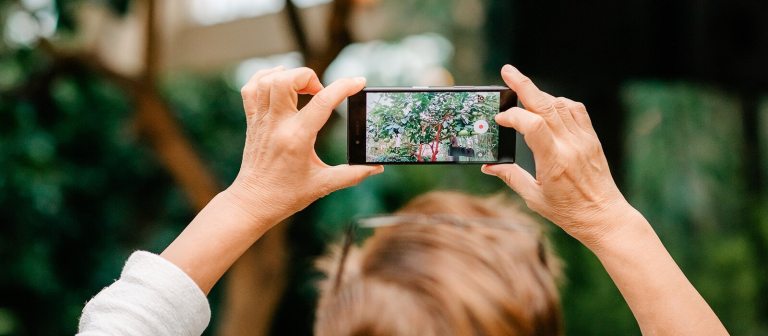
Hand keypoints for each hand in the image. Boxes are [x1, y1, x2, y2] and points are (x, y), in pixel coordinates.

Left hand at [226, 67, 383, 225]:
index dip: (344, 87)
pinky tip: (279, 83)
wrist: (254, 202)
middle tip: (320, 92)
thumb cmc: (287, 195)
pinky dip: (265, 78)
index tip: (359, 82)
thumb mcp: (324, 185)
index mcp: (297, 138)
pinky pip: (251, 88)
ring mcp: (261, 120)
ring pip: (268, 80)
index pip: (322, 101)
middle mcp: (277, 124)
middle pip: (287, 80)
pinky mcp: (252, 121)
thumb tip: (376, 167)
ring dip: (289, 75)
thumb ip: (353, 175)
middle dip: (308, 76)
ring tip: (303, 87)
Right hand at [482, 65, 631, 245]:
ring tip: (523, 91)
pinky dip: (559, 102)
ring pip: (560, 104)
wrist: (604, 216)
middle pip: (546, 106)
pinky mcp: (591, 138)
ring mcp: (583, 140)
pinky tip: (548, 105)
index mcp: (554, 162)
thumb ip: (510, 177)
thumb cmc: (568, 211)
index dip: (513, 116)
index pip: (533, 125)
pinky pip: (576, 111)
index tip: (500, 119)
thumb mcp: (534, 197)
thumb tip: (488, 166)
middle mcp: (570, 146)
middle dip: (524, 86)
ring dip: (540, 94)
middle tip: (508, 71)